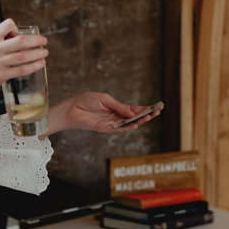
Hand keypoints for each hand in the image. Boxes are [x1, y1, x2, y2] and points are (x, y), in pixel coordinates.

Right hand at [0, 18, 47, 105]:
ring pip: (22, 56)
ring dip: (37, 54)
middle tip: (44, 41)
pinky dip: (33, 66)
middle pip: (20, 40)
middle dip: (36, 40)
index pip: (8, 25)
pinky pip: (20, 70)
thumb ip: (1, 41)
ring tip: (44, 53)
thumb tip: (23, 39)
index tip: (23, 36)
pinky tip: (40, 64)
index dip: (18, 29)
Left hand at [43, 92, 160, 136]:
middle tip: (157, 112)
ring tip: (149, 116)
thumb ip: (119, 106)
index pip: (134, 110)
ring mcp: (111, 124)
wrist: (71, 108)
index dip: (145, 109)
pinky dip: (127, 126)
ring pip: (128, 124)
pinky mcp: (104, 128)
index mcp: (116, 109)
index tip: (156, 107)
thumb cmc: (86, 101)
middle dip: (146, 115)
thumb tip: (133, 112)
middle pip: (134, 118)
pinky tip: (135, 123)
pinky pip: (118, 128)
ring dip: (140, 121)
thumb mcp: (105, 99)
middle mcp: (116, 118)